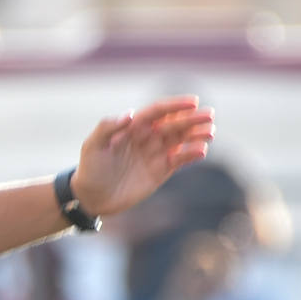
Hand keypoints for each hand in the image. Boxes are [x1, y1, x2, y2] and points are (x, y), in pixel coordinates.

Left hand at [71, 96, 213, 216]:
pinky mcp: (160, 171)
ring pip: (180, 140)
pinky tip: (201, 150)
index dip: (175, 105)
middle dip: (191, 119)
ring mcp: (155, 154)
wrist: (91, 197)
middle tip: (209, 115)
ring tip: (210, 132)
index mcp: (132, 127)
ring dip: (196, 135)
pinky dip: (191, 154)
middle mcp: (146, 137)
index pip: (157, 112)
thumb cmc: (90, 168)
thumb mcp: (93, 145)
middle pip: (173, 124)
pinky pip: (179, 160)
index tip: (193, 102)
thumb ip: (108, 127)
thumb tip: (131, 115)